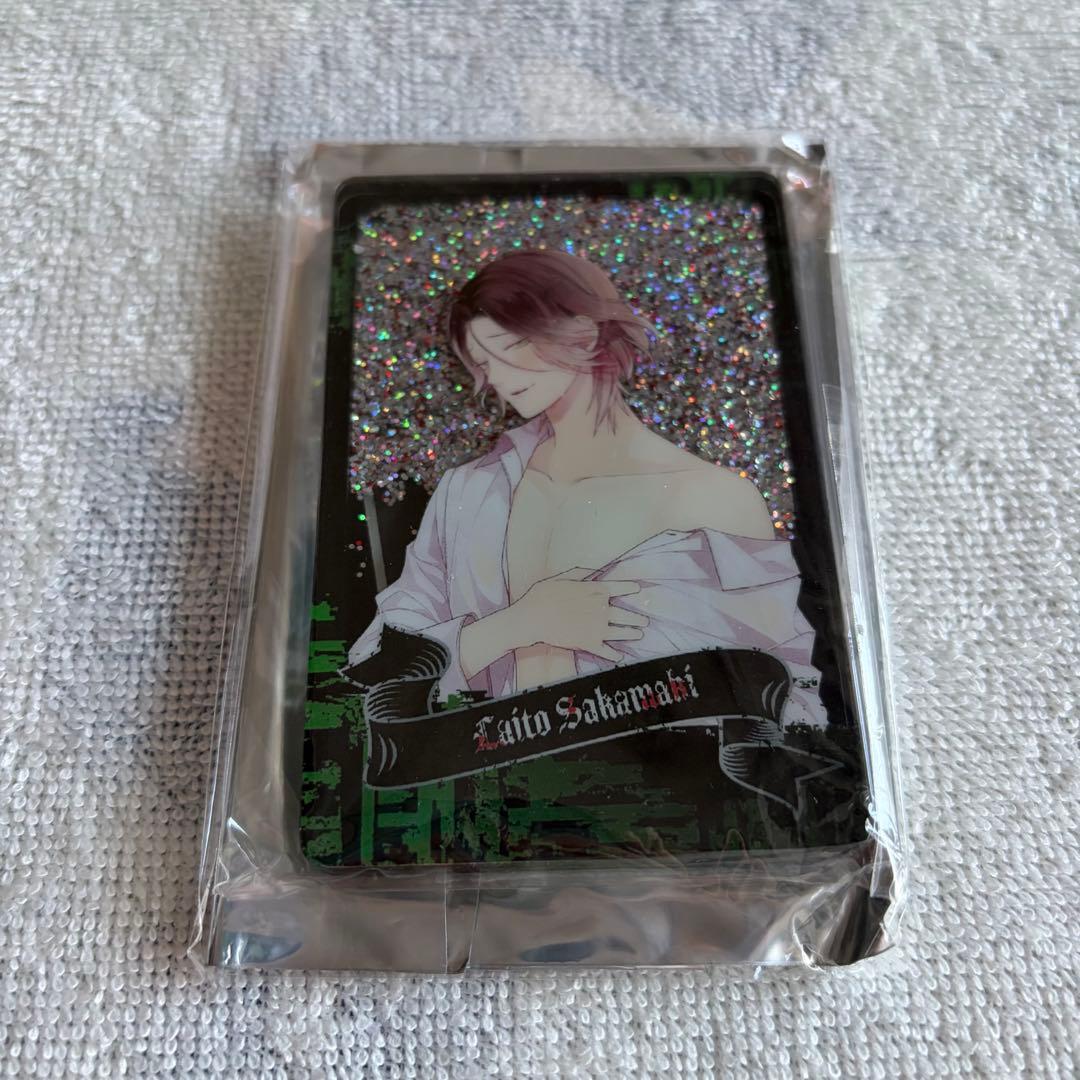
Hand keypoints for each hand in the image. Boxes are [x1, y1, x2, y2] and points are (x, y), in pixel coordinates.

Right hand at [506, 567, 647, 661]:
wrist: (531, 619)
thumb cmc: (542, 595)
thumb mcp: (561, 577)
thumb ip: (580, 573)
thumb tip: (595, 570)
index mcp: (594, 590)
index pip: (619, 587)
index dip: (630, 588)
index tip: (639, 589)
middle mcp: (601, 608)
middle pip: (625, 614)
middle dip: (637, 617)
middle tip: (645, 620)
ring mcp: (597, 627)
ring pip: (621, 632)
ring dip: (632, 634)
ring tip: (639, 634)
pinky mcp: (589, 643)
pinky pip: (606, 651)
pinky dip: (614, 655)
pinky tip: (619, 656)